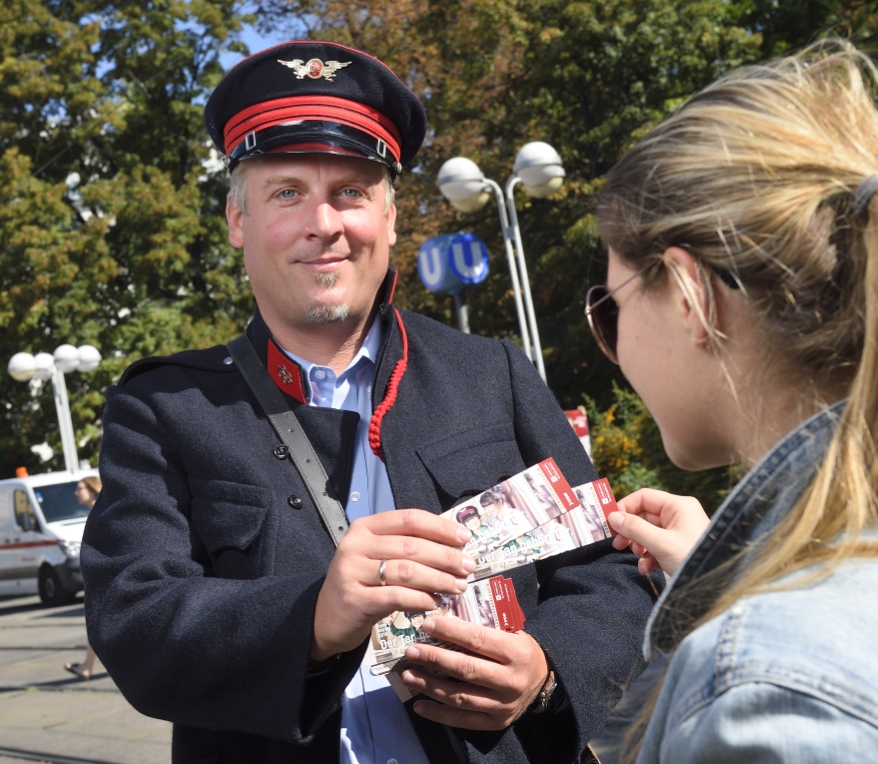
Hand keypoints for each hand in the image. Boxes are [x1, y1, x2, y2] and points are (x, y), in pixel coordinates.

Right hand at [311, 510, 474, 659]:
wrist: (326, 620)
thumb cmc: (362, 584)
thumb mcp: (378, 558)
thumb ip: (407, 547)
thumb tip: (454, 546)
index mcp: (365, 527)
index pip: (409, 519)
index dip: (440, 527)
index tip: (464, 538)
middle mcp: (355, 545)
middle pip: (411, 545)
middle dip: (446, 556)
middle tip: (468, 566)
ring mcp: (352, 571)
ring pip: (407, 571)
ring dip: (439, 579)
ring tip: (458, 586)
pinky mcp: (354, 599)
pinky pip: (396, 596)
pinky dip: (421, 599)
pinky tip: (435, 602)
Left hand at [399, 616, 547, 729]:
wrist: (544, 680)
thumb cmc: (520, 649)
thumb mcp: (510, 632)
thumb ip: (483, 628)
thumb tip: (444, 620)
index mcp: (515, 652)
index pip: (477, 640)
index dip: (450, 632)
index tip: (427, 626)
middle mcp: (510, 681)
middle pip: (465, 669)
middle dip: (434, 659)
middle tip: (411, 652)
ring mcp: (503, 705)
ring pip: (460, 696)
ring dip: (430, 686)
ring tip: (408, 675)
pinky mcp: (496, 722)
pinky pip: (463, 720)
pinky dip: (439, 714)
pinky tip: (419, 705)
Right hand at [608, 488, 709, 575]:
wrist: (717, 586)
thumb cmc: (693, 558)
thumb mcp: (661, 543)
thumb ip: (635, 528)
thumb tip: (613, 517)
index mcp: (678, 506)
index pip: (643, 497)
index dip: (625, 507)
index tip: (610, 523)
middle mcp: (679, 516)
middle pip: (644, 516)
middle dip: (630, 531)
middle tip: (618, 544)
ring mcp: (679, 533)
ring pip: (648, 534)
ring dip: (638, 546)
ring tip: (637, 557)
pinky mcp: (678, 550)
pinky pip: (656, 548)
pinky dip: (648, 558)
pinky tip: (647, 568)